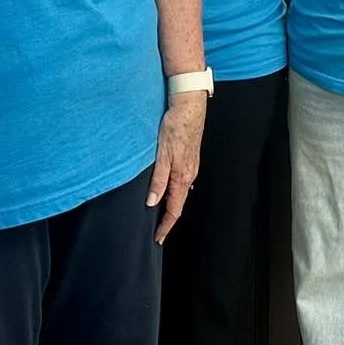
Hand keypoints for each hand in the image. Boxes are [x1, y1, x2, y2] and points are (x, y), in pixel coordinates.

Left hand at [148, 91, 206, 243]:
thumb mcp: (162, 154)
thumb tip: (152, 202)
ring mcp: (190, 166)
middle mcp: (189, 174)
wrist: (189, 106)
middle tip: (156, 230)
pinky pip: (181, 180)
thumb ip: (158, 179)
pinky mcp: (189, 157)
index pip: (174, 210)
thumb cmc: (176, 127)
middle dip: (167, 218)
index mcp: (183, 177)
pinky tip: (166, 188)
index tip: (158, 238)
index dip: (166, 226)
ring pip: (180, 191)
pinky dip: (173, 191)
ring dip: (170, 204)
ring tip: (158, 213)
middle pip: (178, 203)